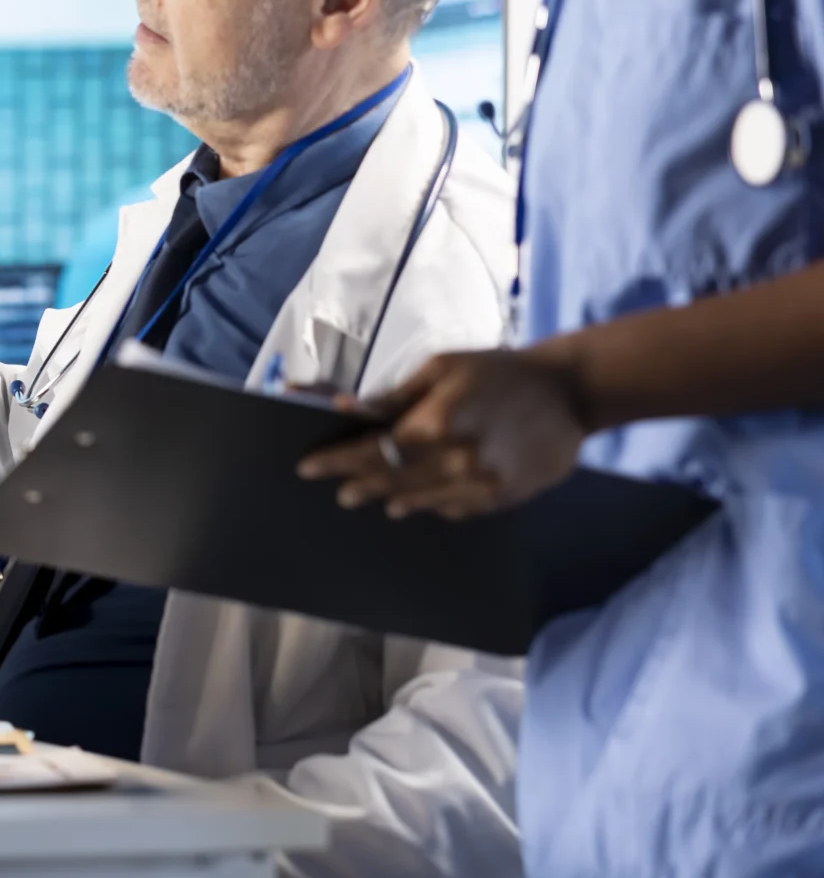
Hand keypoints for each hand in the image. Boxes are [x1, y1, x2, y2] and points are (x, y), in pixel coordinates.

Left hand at [297, 348, 591, 517]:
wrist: (569, 391)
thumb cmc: (496, 370)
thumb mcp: (440, 368)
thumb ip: (393, 396)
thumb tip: (345, 408)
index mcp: (435, 425)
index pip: (373, 451)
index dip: (337, 462)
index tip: (308, 468)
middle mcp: (456, 463)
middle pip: (393, 481)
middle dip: (361, 485)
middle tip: (341, 492)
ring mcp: (481, 486)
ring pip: (423, 500)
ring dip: (394, 500)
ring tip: (374, 499)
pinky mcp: (503, 498)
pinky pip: (456, 509)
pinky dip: (433, 504)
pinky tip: (419, 501)